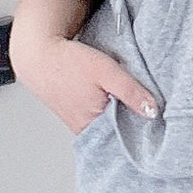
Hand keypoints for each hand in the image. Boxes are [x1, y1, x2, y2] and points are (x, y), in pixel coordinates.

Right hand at [8, 0, 160, 134]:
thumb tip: (153, 111)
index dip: (141, 127)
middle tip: (140, 103)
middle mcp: (84, 129)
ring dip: (118, 111)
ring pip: (107, 123)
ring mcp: (78, 123)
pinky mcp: (74, 114)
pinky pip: (97, 116)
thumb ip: (131, 92)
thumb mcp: (107, 72)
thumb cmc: (68, 62)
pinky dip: (106, 107)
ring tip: (121, 96)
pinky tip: (109, 95)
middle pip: (117, 131)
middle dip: (131, 119)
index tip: (153, 118)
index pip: (125, 138)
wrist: (38, 54)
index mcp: (92, 125)